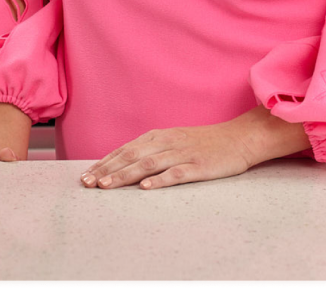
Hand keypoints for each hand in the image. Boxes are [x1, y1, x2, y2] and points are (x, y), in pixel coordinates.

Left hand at [80, 119, 258, 190]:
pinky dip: (160, 180)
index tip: (86, 176)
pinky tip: (146, 188)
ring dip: (125, 175)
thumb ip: (152, 150)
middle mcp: (168, 142)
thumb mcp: (175, 141)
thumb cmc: (204, 142)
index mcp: (159, 137)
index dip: (104, 162)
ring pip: (149, 164)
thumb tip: (124, 165)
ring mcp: (183, 153)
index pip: (126, 150)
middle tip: (87, 184)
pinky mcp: (199, 165)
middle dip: (107, 170)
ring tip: (107, 187)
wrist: (239, 138)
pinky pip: (177, 173)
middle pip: (132, 156)